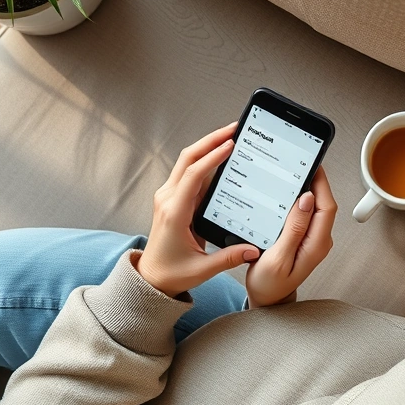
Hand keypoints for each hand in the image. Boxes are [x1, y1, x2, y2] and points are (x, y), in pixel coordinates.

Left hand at [137, 123, 259, 296]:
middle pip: (188, 158)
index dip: (212, 157)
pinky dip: (204, 159)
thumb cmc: (172, 273)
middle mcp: (167, 199)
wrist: (151, 276)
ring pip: (187, 161)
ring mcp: (168, 196)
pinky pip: (188, 171)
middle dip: (210, 140)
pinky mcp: (172, 197)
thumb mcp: (202, 269)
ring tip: (230, 136)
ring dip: (207, 146)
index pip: (193, 176)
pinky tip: (221, 155)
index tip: (230, 144)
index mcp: (173, 213)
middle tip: (233, 129)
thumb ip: (229, 258)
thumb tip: (254, 250)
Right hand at [245, 167, 336, 307]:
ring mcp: (312, 239)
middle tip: (299, 163)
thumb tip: (306, 199)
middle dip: (314, 181)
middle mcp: (319, 240)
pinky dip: (297, 202)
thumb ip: (294, 229)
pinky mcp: (303, 238)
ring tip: (293, 173)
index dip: (321, 183)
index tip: (312, 164)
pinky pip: (304, 215)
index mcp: (316, 244)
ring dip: (305, 190)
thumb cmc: (269, 285)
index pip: (326, 206)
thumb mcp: (278, 257)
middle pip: (322, 203)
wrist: (266, 301)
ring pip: (314, 207)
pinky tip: (286, 194)